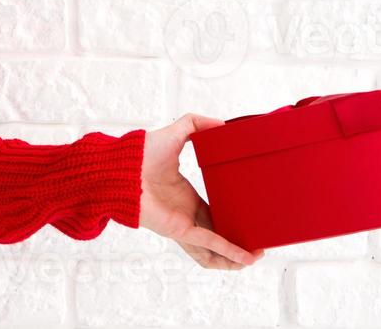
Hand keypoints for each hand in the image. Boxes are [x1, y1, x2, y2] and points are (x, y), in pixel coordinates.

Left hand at [138, 113, 266, 269]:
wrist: (121, 168)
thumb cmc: (140, 155)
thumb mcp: (175, 134)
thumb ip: (195, 124)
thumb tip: (219, 123)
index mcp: (185, 197)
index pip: (213, 214)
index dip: (231, 219)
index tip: (249, 219)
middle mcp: (185, 214)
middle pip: (216, 236)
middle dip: (237, 243)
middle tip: (258, 244)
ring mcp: (182, 224)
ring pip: (212, 251)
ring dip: (234, 257)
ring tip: (255, 256)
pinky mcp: (179, 229)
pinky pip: (209, 244)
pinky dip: (228, 251)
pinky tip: (245, 255)